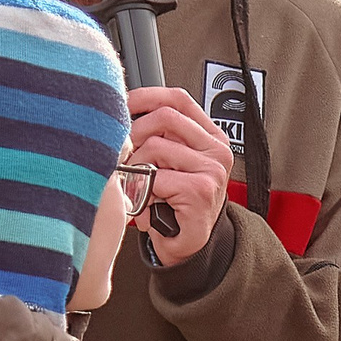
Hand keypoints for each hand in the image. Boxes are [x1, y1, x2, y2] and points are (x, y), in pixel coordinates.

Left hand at [126, 87, 234, 266]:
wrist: (188, 243)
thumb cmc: (175, 203)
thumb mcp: (170, 162)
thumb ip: (160, 136)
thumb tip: (124, 113)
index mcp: (210, 136)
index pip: (178, 99)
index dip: (146, 96)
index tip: (123, 104)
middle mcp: (216, 149)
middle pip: (164, 117)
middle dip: (135, 134)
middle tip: (126, 156)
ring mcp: (212, 169)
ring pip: (155, 147)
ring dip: (136, 168)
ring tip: (138, 186)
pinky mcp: (200, 190)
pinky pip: (154, 178)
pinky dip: (141, 192)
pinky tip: (147, 204)